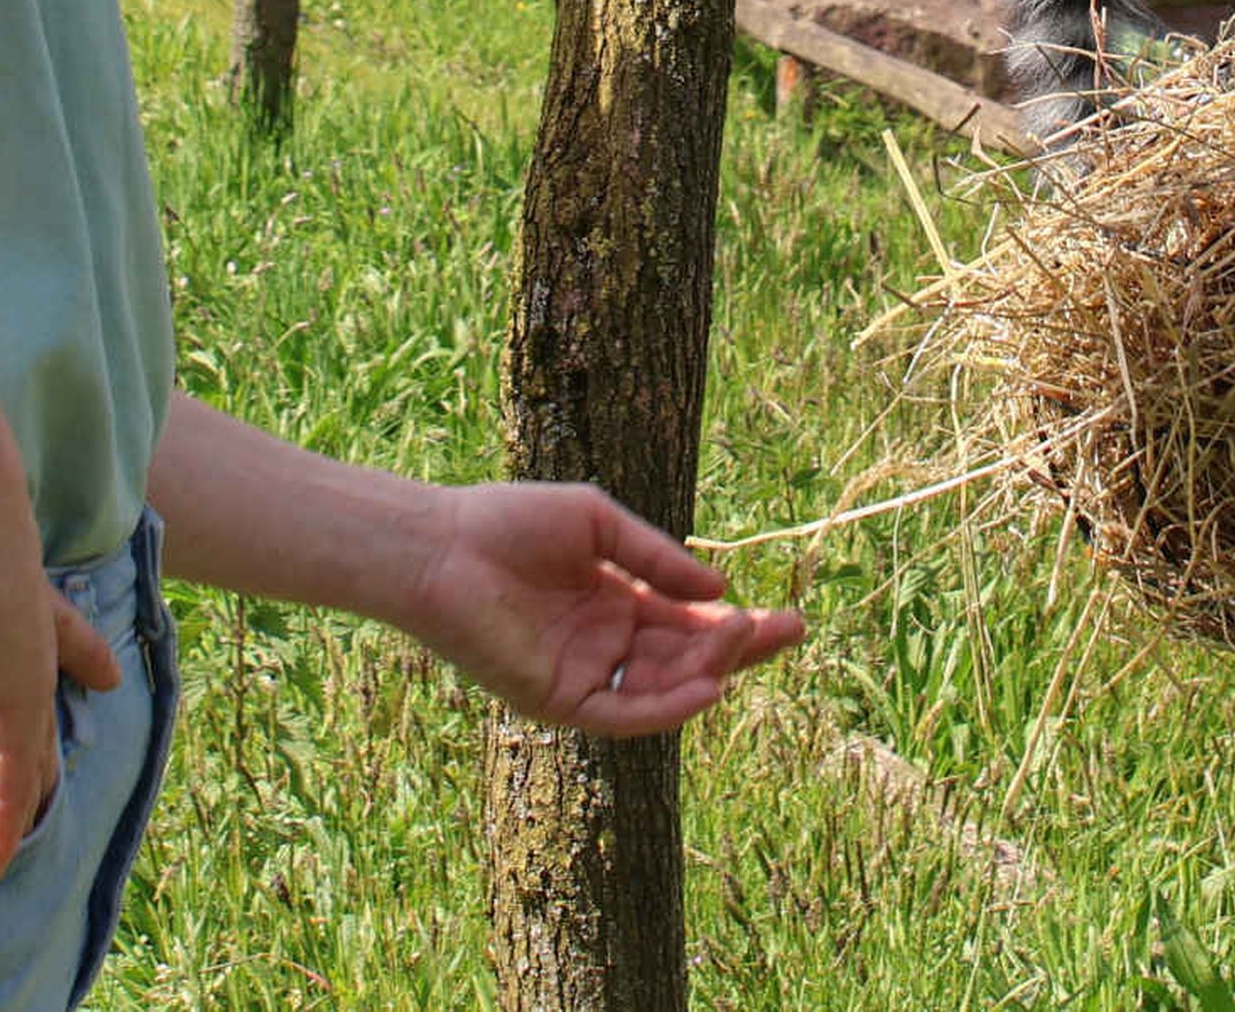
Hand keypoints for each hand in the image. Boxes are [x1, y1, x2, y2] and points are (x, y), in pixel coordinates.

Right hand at [0, 470, 122, 881]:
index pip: (17, 593)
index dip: (43, 613)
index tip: (71, 631)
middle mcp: (10, 613)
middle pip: (52, 648)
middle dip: (71, 661)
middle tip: (97, 677)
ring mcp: (16, 659)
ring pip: (35, 728)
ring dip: (36, 768)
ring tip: (35, 810)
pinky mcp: (11, 695)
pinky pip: (12, 775)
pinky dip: (2, 818)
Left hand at [396, 482, 804, 734]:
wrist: (442, 545)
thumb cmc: (510, 521)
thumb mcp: (598, 524)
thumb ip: (656, 558)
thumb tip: (721, 591)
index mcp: (615, 601)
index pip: (689, 623)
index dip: (737, 624)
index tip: (787, 615)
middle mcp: (605, 644)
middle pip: (686, 658)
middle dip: (740, 648)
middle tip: (791, 627)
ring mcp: (584, 674)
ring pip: (663, 686)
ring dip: (709, 669)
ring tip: (745, 635)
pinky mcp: (559, 699)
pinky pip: (623, 714)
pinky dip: (667, 708)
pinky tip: (706, 690)